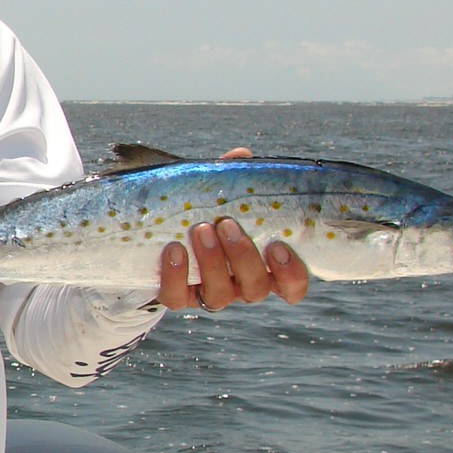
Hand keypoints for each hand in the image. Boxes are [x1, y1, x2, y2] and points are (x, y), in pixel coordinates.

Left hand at [155, 147, 309, 312]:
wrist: (161, 235)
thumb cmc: (208, 214)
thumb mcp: (223, 198)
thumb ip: (234, 180)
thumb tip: (242, 155)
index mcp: (264, 267)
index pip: (292, 285)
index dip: (291, 273)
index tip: (278, 245)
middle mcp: (240, 286)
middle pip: (255, 287)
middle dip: (243, 256)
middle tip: (227, 225)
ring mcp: (209, 294)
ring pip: (219, 295)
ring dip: (212, 262)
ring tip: (200, 229)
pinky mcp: (177, 297)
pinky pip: (176, 296)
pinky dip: (175, 274)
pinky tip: (173, 249)